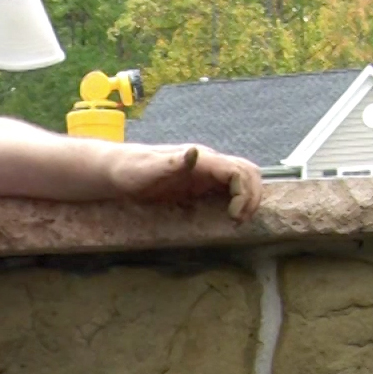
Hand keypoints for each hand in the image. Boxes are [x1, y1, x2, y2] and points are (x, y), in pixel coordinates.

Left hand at [111, 143, 263, 221]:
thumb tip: (194, 152)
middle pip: (248, 171)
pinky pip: (230, 188)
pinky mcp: (201, 183)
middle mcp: (208, 162)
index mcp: (201, 159)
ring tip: (238, 220)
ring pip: (243, 178)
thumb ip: (171, 162)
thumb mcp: (148, 169)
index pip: (238, 171)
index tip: (235, 216)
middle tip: (240, 221)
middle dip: (253, 196)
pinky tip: (231, 217)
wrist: (119, 169)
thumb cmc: (131, 170)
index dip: (245, 193)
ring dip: (249, 197)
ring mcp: (206, 172)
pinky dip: (239, 200)